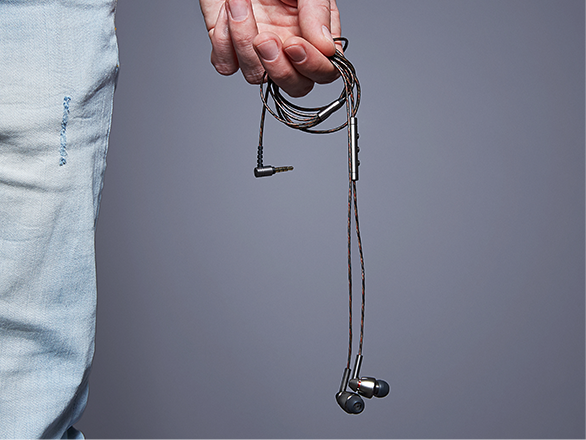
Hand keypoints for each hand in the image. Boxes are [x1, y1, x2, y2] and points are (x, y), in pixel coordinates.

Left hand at [200, 0, 340, 96]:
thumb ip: (317, 12)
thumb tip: (327, 48)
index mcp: (314, 37)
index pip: (323, 72)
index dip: (312, 66)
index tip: (295, 44)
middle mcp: (288, 51)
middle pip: (294, 87)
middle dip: (279, 70)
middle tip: (266, 40)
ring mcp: (258, 53)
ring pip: (256, 77)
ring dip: (244, 41)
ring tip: (240, 3)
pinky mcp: (228, 50)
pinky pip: (226, 65)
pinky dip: (223, 40)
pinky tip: (229, 9)